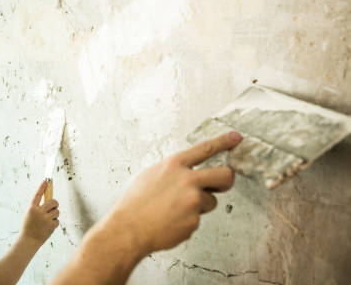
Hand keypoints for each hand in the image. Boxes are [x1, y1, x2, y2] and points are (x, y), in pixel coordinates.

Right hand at [20, 180, 59, 243]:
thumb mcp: (29, 215)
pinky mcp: (51, 226)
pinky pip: (57, 221)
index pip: (38, 195)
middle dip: (55, 204)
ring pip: (57, 211)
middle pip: (53, 202)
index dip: (42, 187)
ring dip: (55, 214)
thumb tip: (50, 201)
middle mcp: (39, 212)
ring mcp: (45, 219)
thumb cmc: (29, 227)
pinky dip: (54, 223)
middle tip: (53, 206)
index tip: (46, 181)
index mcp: (31, 208)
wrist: (29, 241)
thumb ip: (37, 208)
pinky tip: (48, 227)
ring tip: (48, 220)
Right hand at [104, 131, 240, 257]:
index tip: (236, 137)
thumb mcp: (150, 175)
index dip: (223, 141)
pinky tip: (171, 222)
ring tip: (175, 210)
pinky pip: (198, 219)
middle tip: (220, 185)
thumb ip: (171, 172)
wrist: (128, 228)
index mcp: (174, 165)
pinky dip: (187, 222)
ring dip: (198, 207)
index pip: (205, 148)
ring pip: (210, 201)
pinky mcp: (194, 220)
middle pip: (224, 175)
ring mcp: (193, 200)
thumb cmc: (135, 203)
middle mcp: (187, 179)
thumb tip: (183, 172)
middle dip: (226, 180)